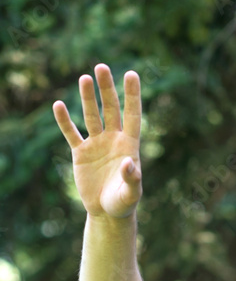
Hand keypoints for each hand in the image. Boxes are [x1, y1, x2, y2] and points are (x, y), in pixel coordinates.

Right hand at [53, 63, 141, 219]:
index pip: (132, 115)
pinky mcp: (81, 153)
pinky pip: (71, 133)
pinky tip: (59, 105)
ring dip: (87, 97)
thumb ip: (132, 179)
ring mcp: (96, 144)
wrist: (107, 213)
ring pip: (91, 116)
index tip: (131, 74)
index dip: (132, 95)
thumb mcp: (131, 194)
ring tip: (84, 78)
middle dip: (107, 89)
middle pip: (111, 109)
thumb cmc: (123, 203)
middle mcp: (113, 140)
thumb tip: (128, 163)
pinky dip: (64, 121)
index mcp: (129, 145)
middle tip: (101, 67)